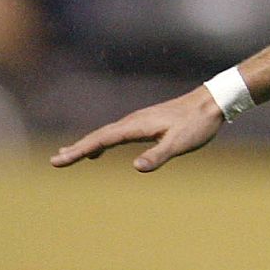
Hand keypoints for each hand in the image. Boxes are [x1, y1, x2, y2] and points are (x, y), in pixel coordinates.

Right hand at [50, 86, 224, 172]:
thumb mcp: (179, 143)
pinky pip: (117, 133)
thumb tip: (135, 167)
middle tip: (56, 161)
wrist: (213, 102)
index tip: (59, 160)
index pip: (101, 140)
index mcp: (136, 126)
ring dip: (87, 144)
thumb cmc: (198, 124)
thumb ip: (158, 155)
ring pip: (107, 133)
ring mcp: (140, 120)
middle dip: (77, 148)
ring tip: (70, 154)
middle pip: (99, 136)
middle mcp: (134, 121)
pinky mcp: (147, 122)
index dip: (79, 151)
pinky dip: (103, 141)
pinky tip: (101, 150)